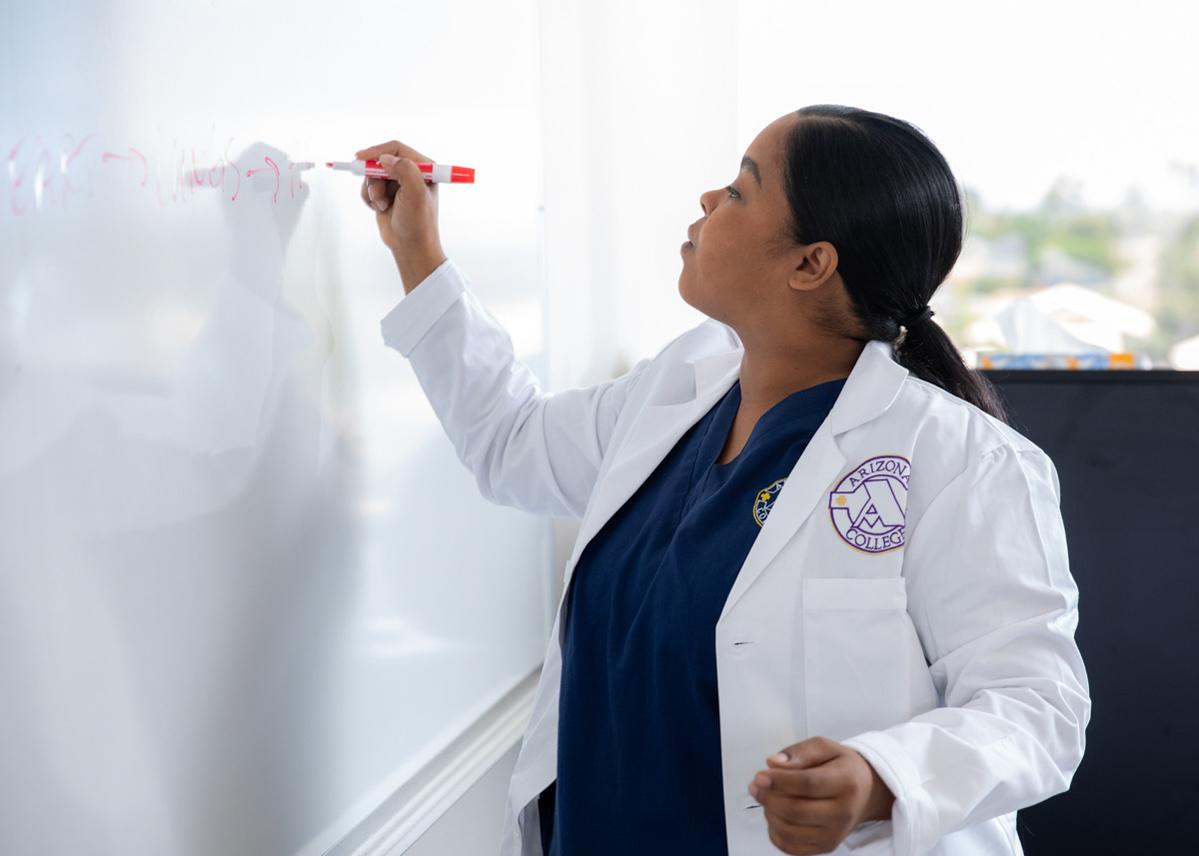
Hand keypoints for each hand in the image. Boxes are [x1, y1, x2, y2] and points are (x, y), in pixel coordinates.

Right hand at [354, 139, 445, 287]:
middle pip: (381, 160)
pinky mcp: (386, 194)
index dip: (378, 151)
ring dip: (372, 190)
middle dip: (374, 177)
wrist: (410, 247)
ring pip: (372, 175)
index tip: (361, 158)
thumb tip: (386, 158)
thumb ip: (405, 171)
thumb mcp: (415, 194)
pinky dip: (369, 197)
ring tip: (382, 205)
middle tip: (376, 193)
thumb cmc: (417, 223)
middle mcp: (411, 173)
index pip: (397, 149)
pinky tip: (379, 209)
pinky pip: (368, 187)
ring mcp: (397, 184)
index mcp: (424, 168)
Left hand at [749, 736, 894, 854]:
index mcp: (846, 782)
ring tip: (768, 797)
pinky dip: (774, 832)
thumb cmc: (841, 767)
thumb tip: (773, 763)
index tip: (760, 775)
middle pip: (795, 810)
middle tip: (757, 785)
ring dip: (769, 813)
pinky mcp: (825, 848)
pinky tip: (775, 814)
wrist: (865, 792)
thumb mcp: (824, 747)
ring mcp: (835, 834)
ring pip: (789, 830)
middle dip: (769, 797)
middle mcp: (843, 813)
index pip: (808, 784)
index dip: (779, 780)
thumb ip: (798, 753)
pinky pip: (790, 846)